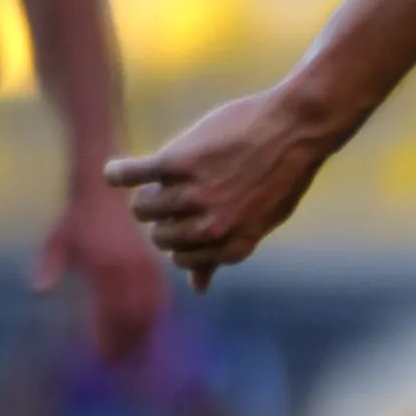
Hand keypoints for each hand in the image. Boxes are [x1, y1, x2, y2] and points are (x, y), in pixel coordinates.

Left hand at [38, 174, 167, 364]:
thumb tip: (40, 292)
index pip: (111, 313)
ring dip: (147, 334)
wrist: (103, 191)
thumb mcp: (57, 241)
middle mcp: (129, 269)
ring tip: (141, 355)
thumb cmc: (75, 220)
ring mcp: (144, 265)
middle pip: (135, 317)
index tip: (105, 361)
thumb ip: (49, 267)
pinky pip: (161, 294)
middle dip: (131, 344)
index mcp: (104, 267)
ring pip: (153, 308)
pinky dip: (158, 315)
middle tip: (123, 366)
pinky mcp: (152, 262)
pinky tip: (152, 328)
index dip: (110, 340)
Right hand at [103, 86, 345, 290]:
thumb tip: (197, 288)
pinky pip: (129, 176)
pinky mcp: (175, 163)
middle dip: (166, 216)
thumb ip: (224, 252)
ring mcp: (192, 196)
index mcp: (233, 246)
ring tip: (164, 175)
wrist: (299, 126)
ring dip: (147, 193)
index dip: (185, 236)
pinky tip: (116, 171)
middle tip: (183, 187)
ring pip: (142, 209)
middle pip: (159, 236)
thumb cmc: (281, 172)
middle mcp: (211, 228)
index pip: (182, 259)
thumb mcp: (261, 221)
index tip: (196, 213)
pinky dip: (118, 174)